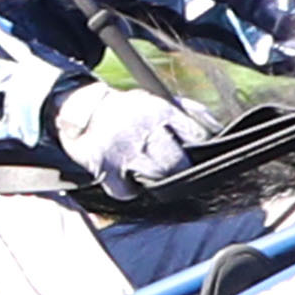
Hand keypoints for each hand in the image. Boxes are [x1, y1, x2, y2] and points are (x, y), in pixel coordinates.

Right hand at [51, 81, 202, 198]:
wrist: (80, 108)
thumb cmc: (126, 110)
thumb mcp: (156, 102)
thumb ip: (186, 114)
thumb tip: (215, 131)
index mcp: (160, 111)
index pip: (193, 136)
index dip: (199, 149)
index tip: (200, 157)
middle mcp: (143, 130)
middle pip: (177, 161)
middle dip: (182, 170)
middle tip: (179, 173)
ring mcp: (123, 151)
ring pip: (156, 178)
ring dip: (160, 182)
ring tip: (156, 176)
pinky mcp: (105, 168)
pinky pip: (128, 192)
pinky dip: (131, 191)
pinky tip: (130, 182)